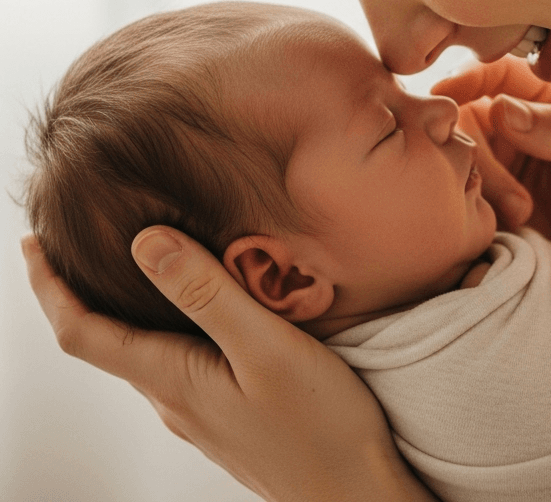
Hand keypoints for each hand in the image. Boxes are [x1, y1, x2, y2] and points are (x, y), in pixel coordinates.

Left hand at [22, 231, 436, 501]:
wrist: (353, 494)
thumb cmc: (319, 425)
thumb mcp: (266, 347)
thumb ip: (208, 295)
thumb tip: (145, 241)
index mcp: (171, 380)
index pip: (81, 332)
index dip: (48, 286)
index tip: (31, 243)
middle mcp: (172, 399)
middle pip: (102, 341)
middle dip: (77, 290)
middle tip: (71, 241)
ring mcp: (197, 410)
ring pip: (140, 350)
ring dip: (120, 307)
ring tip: (133, 262)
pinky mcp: (223, 411)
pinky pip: (174, 360)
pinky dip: (162, 323)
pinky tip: (193, 308)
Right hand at [436, 58, 550, 297]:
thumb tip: (502, 108)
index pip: (499, 72)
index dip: (468, 76)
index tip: (446, 96)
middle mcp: (519, 125)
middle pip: (469, 116)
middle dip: (480, 155)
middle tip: (517, 202)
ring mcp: (499, 164)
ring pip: (459, 156)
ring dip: (481, 186)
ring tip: (520, 218)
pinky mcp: (486, 202)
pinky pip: (457, 194)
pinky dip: (468, 207)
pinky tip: (500, 230)